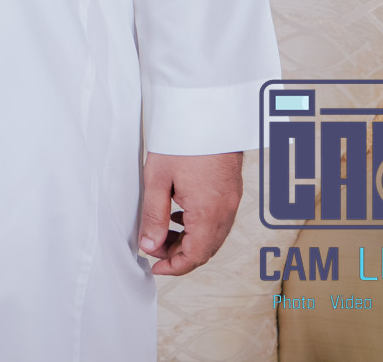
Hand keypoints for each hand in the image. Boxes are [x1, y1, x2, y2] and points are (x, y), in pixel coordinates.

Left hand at [137, 150, 242, 275]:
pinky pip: (218, 221)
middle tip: (154, 248)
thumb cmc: (182, 142)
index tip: (155, 267)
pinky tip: (180, 215)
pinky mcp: (232, 191)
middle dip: (179, 255)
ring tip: (163, 232)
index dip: (174, 267)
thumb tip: (149, 245)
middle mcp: (225, 211)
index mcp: (208, 212)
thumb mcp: (157, 179)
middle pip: (206, 249)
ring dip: (190, 241)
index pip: (194, 255)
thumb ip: (154, 216)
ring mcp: (232, 201)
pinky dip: (200, 227)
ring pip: (213, 236)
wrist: (207, 115)